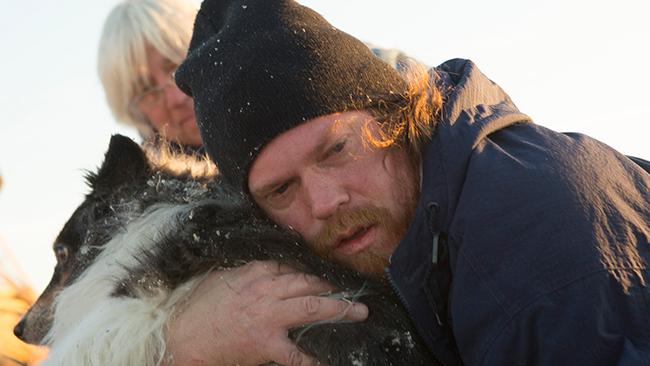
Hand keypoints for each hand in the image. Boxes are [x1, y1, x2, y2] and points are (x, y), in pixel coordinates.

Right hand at [165, 260, 368, 364]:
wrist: (179, 338)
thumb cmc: (197, 308)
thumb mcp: (222, 279)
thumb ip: (248, 273)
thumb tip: (269, 272)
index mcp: (256, 272)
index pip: (293, 267)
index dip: (313, 273)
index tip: (326, 277)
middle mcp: (266, 290)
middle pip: (310, 283)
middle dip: (334, 287)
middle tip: (353, 290)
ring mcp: (268, 317)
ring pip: (312, 308)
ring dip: (339, 309)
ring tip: (358, 311)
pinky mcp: (265, 343)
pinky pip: (296, 353)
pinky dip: (313, 359)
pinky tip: (328, 361)